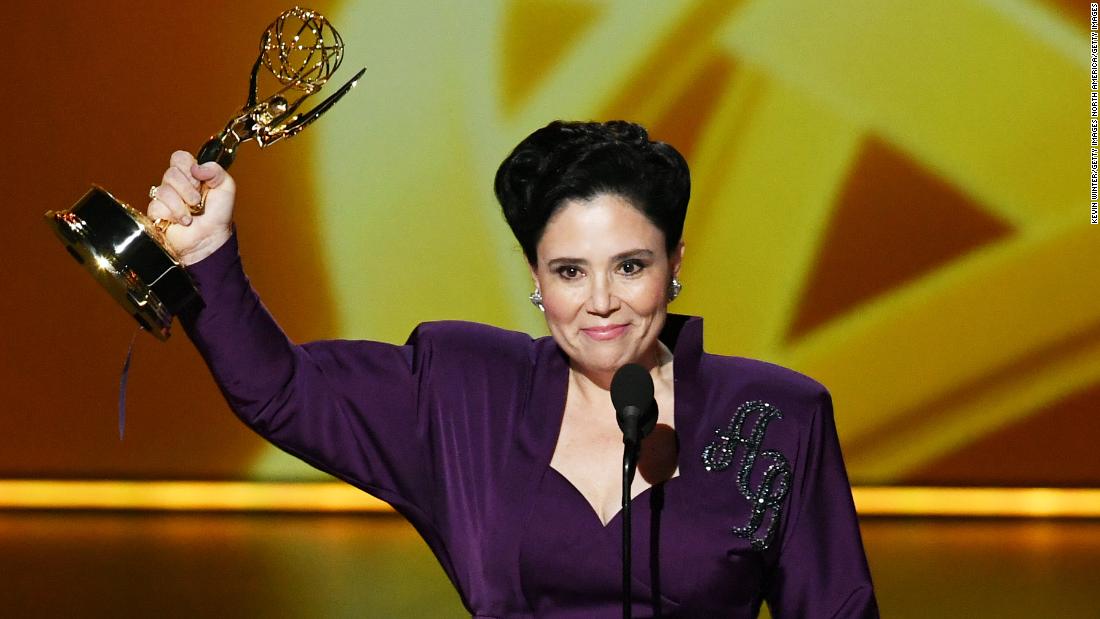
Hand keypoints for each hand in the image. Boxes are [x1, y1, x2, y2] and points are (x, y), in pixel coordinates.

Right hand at [147, 150, 235, 264]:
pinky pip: (157, 206)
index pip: (179, 157)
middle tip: (197, 201)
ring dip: (182, 204)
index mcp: (190, 175)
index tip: (199, 179)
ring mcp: (164, 198)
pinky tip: (182, 221)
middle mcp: (175, 185)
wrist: (211, 238)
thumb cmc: (218, 215)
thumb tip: (196, 167)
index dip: (188, 166)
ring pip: (163, 189)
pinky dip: (174, 214)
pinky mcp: (156, 213)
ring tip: (192, 213)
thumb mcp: (226, 187)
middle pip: (170, 173)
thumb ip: (216, 170)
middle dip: (188, 189)